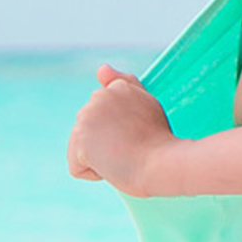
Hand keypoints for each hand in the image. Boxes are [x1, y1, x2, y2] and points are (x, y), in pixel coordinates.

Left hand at [67, 64, 178, 196]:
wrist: (164, 162)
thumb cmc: (160, 141)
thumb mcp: (146, 105)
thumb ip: (124, 84)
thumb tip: (101, 68)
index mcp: (118, 88)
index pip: (104, 116)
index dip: (121, 131)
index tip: (140, 133)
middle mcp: (99, 96)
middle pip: (90, 131)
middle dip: (107, 142)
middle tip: (135, 145)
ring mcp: (87, 117)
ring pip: (83, 149)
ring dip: (100, 158)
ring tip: (125, 155)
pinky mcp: (80, 140)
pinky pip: (78, 167)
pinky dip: (94, 173)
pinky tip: (113, 165)